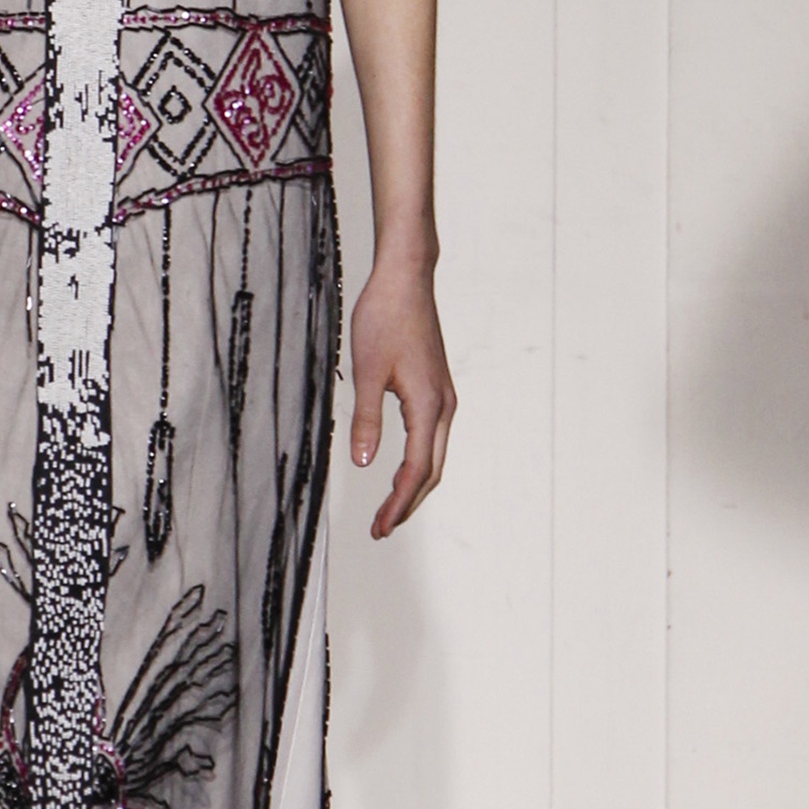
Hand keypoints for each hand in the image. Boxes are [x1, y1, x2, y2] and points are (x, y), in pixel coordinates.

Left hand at [348, 259, 455, 537]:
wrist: (406, 280)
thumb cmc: (384, 319)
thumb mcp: (366, 371)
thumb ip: (366, 420)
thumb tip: (364, 464)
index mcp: (428, 406)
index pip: (415, 471)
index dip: (397, 504)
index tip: (379, 528)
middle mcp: (444, 406)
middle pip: (431, 470)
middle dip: (408, 503)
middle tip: (381, 528)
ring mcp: (443, 397)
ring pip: (435, 455)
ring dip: (414, 484)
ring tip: (390, 507)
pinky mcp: (437, 387)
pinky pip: (432, 437)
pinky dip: (418, 461)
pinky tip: (400, 468)